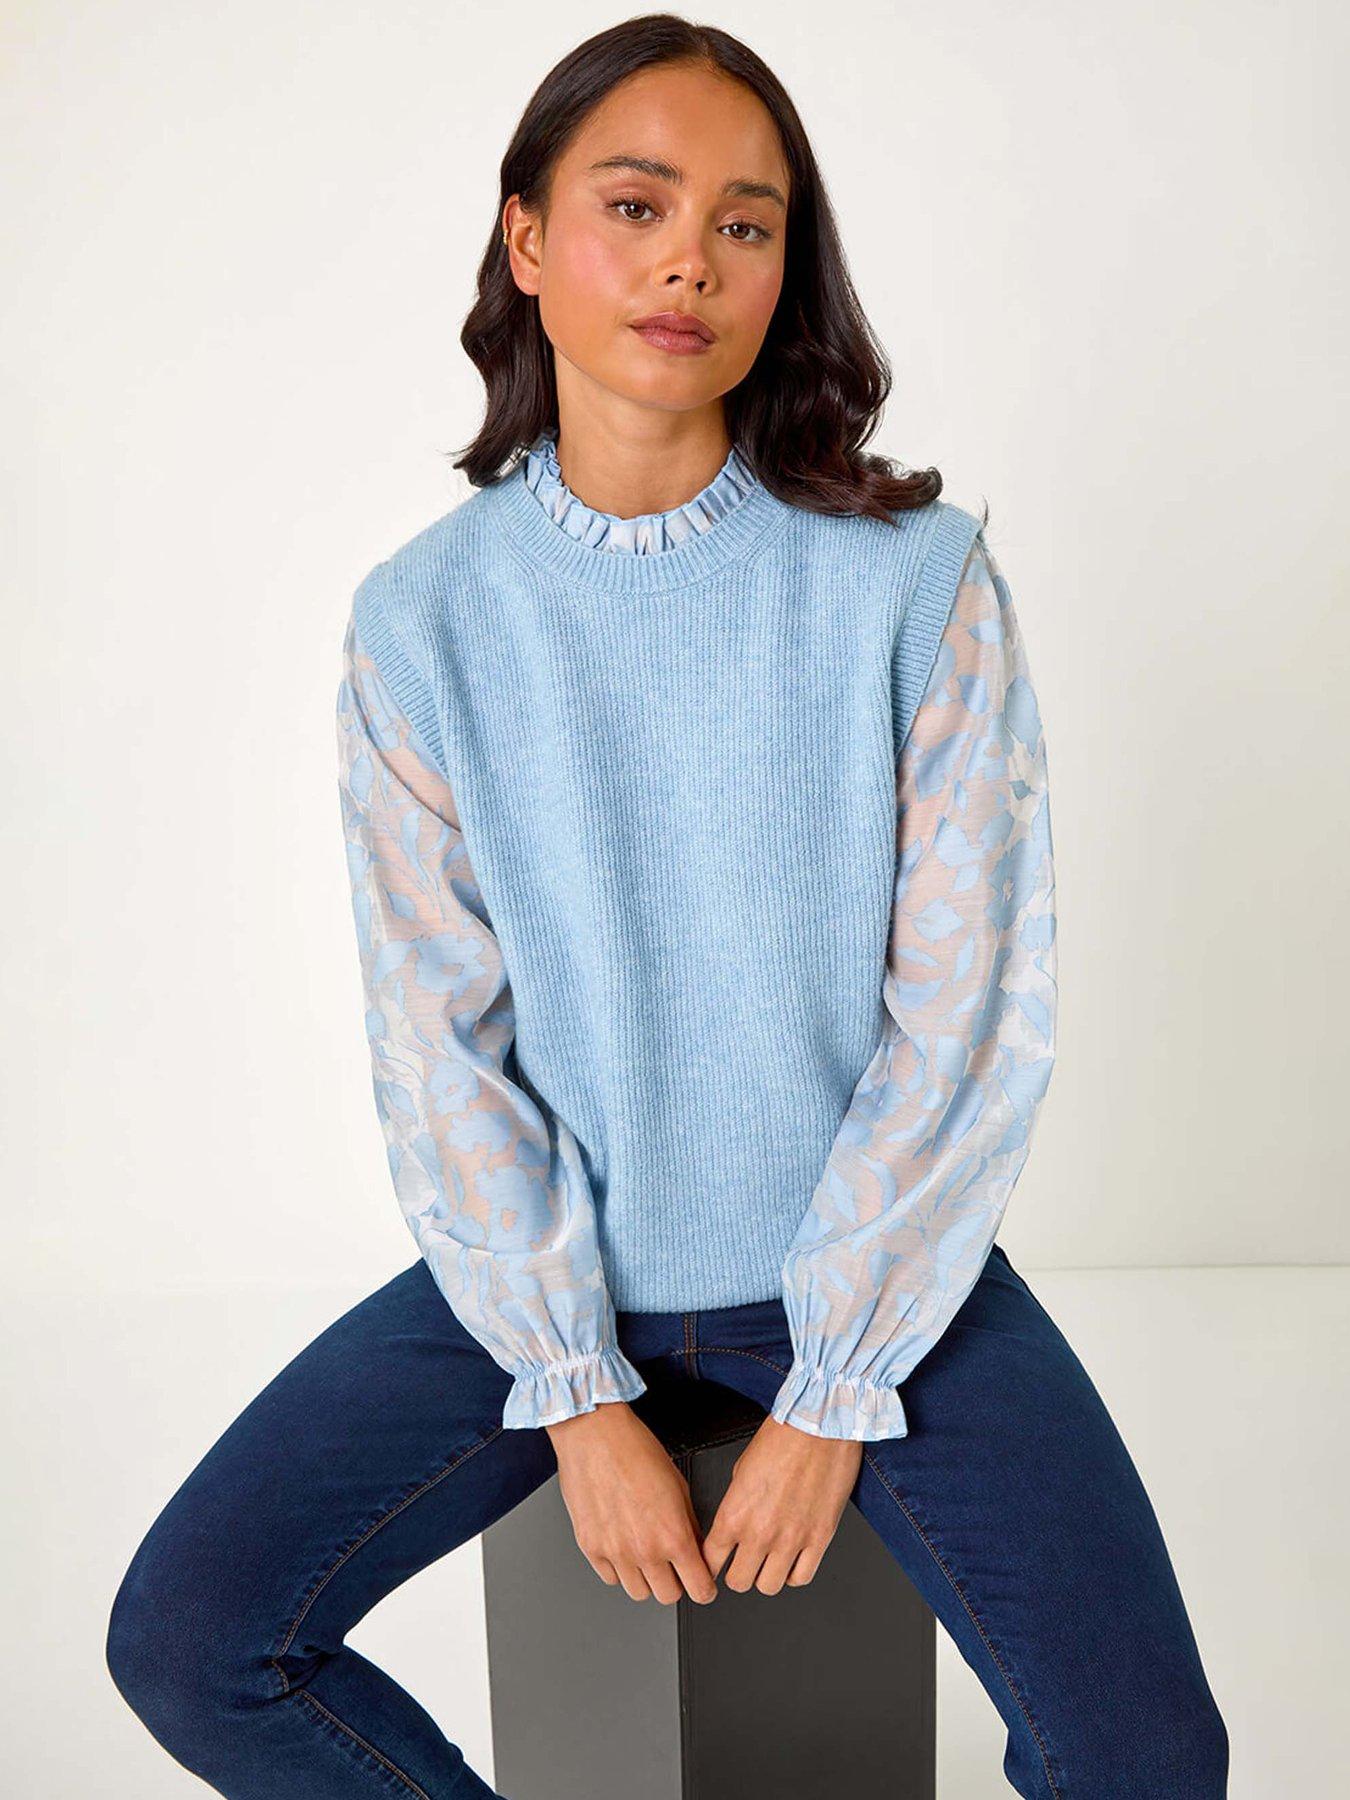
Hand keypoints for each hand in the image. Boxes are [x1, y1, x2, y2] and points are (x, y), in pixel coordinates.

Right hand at [546, 1402, 717, 1605]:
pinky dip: (619, 1569)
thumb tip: (695, 1545)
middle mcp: (644, 1550)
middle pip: (668, 1596)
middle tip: (674, 1566)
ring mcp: (615, 1552)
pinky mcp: (590, 1547)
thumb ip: (689, 1523)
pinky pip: (610, 1577)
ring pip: (638, 1593)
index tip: (703, 1586)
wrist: (595, 1435)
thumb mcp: (678, 1484)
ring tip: (646, 1555)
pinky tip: (622, 1546)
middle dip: (676, 1584)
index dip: (705, 1589)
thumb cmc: (635, 1449)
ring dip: (646, 1579)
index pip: (698, 1588)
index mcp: (672, 1535)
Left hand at [701, 1416, 861, 1594]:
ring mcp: (791, 1539)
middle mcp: (760, 1532)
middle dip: (737, 1573)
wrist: (820, 1425)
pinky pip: (801, 1577)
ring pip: (768, 1586)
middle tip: (743, 1562)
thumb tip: (737, 1519)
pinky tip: (792, 1559)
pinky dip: (794, 1573)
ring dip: (766, 1575)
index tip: (717, 1563)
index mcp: (735, 1513)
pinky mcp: (819, 1539)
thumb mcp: (742, 1467)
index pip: (710, 1560)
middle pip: (738, 1581)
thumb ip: (736, 1501)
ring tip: (769, 1561)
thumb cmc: (783, 1436)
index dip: (711, 1564)